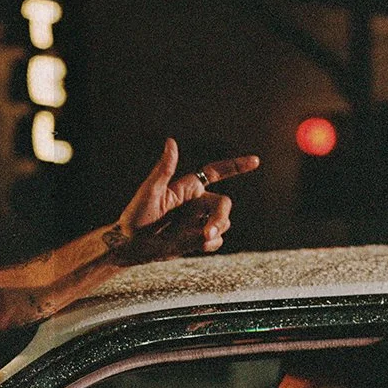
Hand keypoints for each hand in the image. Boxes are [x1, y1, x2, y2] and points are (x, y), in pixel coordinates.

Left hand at [112, 138, 260, 263]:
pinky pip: (216, 241)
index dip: (236, 166)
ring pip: (224, 223)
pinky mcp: (197, 239)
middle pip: (223, 204)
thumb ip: (164, 169)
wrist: (131, 246)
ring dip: (214, 231)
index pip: (215, 172)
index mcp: (187, 188)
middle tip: (207, 233)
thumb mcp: (149, 191)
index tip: (256, 161)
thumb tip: (171, 141)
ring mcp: (198, 222)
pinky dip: (209, 245)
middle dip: (220, 218)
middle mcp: (196, 203)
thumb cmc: (135, 217)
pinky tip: (196, 246)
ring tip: (197, 238)